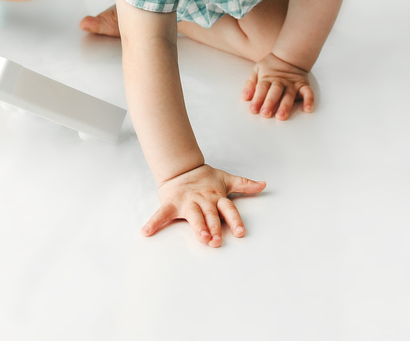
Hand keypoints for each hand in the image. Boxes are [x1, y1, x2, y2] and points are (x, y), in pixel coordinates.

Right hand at [143, 164, 265, 247]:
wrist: (181, 168)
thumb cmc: (205, 178)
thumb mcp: (226, 179)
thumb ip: (244, 184)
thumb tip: (263, 184)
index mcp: (216, 197)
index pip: (228, 209)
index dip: (234, 220)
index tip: (240, 232)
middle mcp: (203, 200)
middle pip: (210, 215)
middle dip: (214, 228)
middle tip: (217, 241)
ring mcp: (187, 202)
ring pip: (193, 215)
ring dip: (196, 226)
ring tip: (200, 236)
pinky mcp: (171, 203)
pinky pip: (161, 214)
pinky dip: (153, 222)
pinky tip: (146, 232)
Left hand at [242, 53, 313, 119]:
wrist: (289, 56)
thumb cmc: (270, 67)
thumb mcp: (257, 70)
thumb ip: (250, 84)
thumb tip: (244, 97)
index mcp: (268, 78)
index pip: (262, 89)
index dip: (257, 99)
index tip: (253, 109)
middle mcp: (280, 82)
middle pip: (275, 92)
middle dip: (270, 103)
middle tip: (265, 113)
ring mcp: (292, 84)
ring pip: (289, 95)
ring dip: (286, 105)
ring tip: (281, 116)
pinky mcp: (303, 85)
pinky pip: (308, 92)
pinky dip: (309, 100)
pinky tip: (308, 109)